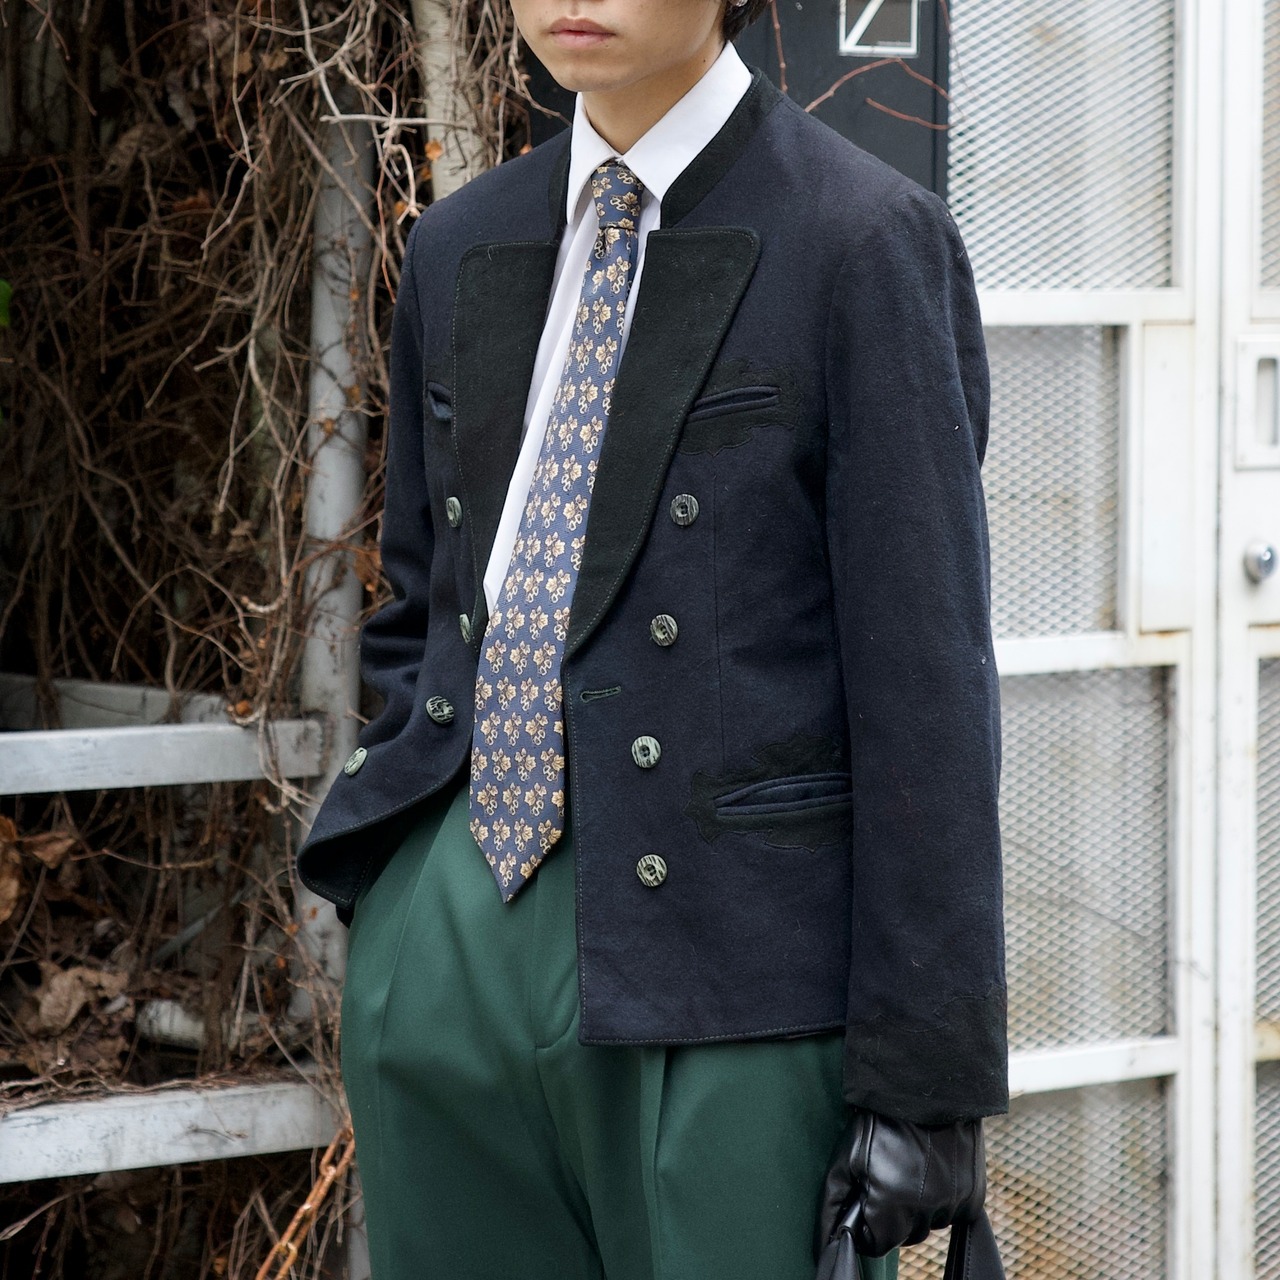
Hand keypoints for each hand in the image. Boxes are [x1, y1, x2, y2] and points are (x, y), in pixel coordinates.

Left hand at [815, 1110, 986, 1259]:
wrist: (923, 1088)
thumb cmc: (878, 1121)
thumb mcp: (846, 1158)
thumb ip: (833, 1204)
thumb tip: (827, 1243)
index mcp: (892, 1203)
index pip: (877, 1243)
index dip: (868, 1222)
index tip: (868, 1198)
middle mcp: (927, 1208)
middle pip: (906, 1235)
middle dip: (894, 1214)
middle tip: (888, 1176)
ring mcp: (955, 1202)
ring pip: (931, 1224)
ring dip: (920, 1206)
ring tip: (911, 1167)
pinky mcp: (974, 1194)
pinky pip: (955, 1213)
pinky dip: (944, 1198)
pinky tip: (932, 1169)